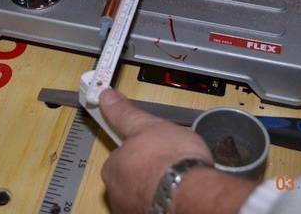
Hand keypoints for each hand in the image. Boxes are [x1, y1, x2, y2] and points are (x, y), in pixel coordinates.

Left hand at [99, 89, 212, 213]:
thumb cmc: (170, 159)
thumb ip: (124, 113)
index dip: (139, 150)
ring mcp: (132, 209)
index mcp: (113, 168)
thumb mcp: (146, 124)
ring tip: (178, 178)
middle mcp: (117, 193)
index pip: (120, 156)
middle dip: (147, 170)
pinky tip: (179, 193)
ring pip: (143, 194)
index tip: (153, 149)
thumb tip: (107, 97)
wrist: (193, 193)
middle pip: (130, 177)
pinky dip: (165, 201)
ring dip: (156, 187)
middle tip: (169, 162)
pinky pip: (156, 207)